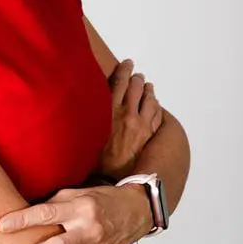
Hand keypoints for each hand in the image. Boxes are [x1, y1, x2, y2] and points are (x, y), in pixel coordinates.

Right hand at [96, 59, 163, 179]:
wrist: (112, 180)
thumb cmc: (95, 159)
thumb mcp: (87, 132)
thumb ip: (92, 116)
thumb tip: (88, 104)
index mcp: (111, 111)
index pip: (119, 83)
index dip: (124, 71)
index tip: (127, 63)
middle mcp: (128, 115)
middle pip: (135, 88)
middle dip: (137, 79)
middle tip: (137, 74)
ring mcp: (141, 126)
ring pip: (149, 101)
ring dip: (149, 91)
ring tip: (148, 86)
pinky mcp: (149, 137)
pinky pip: (157, 116)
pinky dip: (157, 107)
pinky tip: (156, 105)